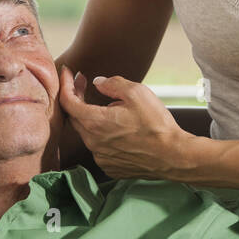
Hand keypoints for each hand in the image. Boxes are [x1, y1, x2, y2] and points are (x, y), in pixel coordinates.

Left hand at [58, 66, 193, 180]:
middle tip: (84, 83)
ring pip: (87, 132)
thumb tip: (98, 83)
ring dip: (92, 117)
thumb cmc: (156, 124)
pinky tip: (118, 128)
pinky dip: (102, 134)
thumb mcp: (137, 92)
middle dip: (76, 97)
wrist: (173, 156)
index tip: (67, 71)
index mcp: (95, 122)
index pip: (67, 101)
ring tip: (112, 107)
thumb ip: (113, 84)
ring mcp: (100, 157)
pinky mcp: (110, 166)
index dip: (65, 84)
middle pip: (74, 117)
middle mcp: (92, 142)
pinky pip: (99, 147)